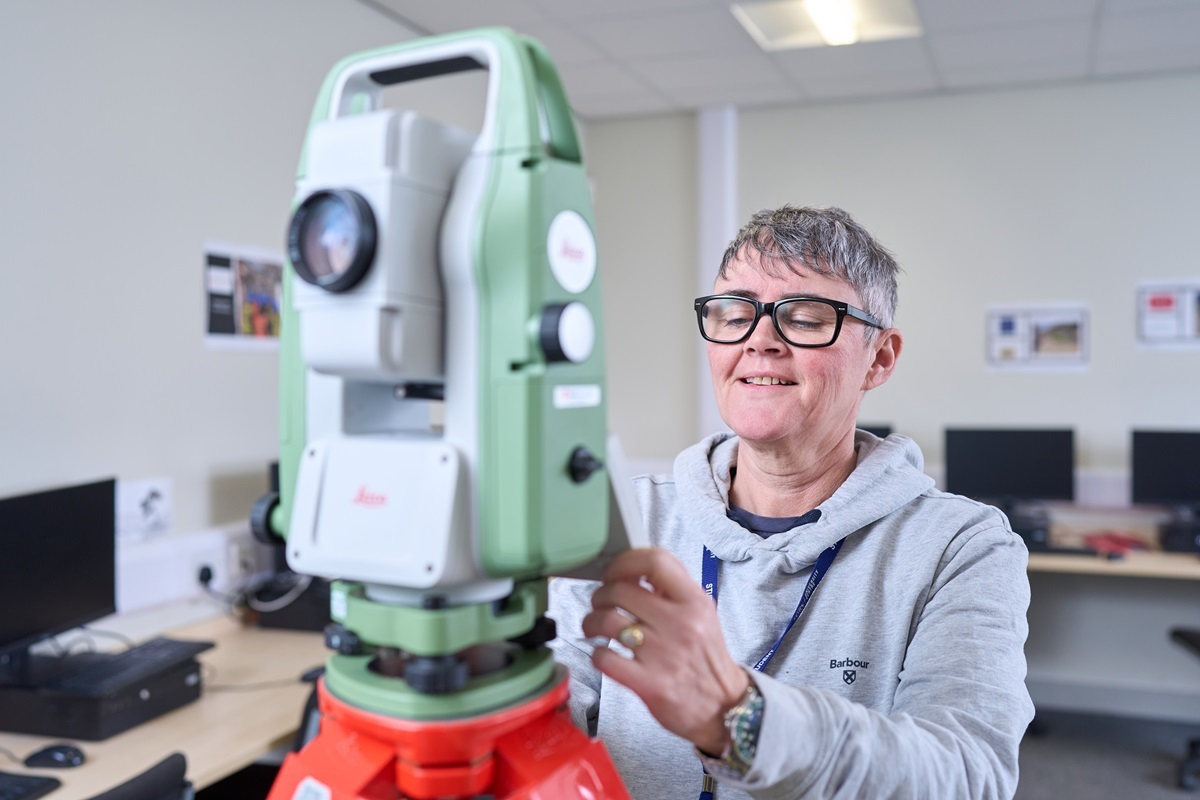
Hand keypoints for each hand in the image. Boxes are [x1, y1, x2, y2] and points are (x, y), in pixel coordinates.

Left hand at [581, 547, 749, 753]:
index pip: (655, 561)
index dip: (624, 562)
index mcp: (694, 602)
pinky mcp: (649, 684)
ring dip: (591, 621)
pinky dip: (597, 653)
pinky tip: (604, 654)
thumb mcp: (701, 615)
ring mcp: (663, 654)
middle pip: (621, 590)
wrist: (724, 707)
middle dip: (600, 595)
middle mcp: (680, 623)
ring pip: (607, 620)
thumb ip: (671, 591)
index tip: (613, 573)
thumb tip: (634, 572)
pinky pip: (605, 657)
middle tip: (600, 604)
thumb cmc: (706, 659)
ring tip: (593, 627)